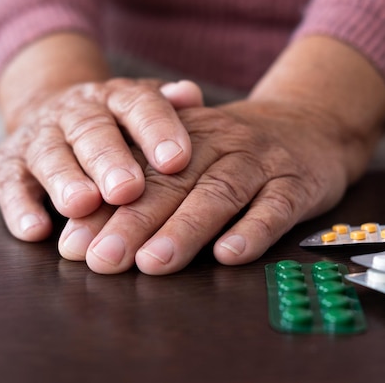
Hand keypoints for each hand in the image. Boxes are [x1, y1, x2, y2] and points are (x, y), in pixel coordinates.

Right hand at [0, 78, 203, 241]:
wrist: (55, 110)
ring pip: (49, 154)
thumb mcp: (145, 108)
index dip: (157, 130)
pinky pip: (9, 182)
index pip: (138, 105)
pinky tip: (35, 230)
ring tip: (82, 205)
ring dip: (65, 180)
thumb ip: (169, 106)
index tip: (176, 161)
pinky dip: (19, 206)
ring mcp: (39, 135)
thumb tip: (189, 93)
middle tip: (127, 190)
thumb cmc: (118, 122)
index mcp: (116, 98)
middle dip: (108, 160)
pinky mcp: (8, 163)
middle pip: (91, 130)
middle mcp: (75, 112)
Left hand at [58, 100, 351, 273]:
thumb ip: (146, 187)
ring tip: (155, 263)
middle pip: (174, 181)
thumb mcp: (193, 153)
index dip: (104, 208)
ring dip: (186, 228)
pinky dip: (253, 230)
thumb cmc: (237, 150)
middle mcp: (220, 142)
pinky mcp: (297, 182)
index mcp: (184, 135)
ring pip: (220, 192)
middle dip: (135, 221)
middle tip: (104, 260)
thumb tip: (84, 238)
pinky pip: (276, 206)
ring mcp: (261, 161)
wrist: (310, 122)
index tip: (74, 244)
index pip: (139, 171)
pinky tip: (229, 255)